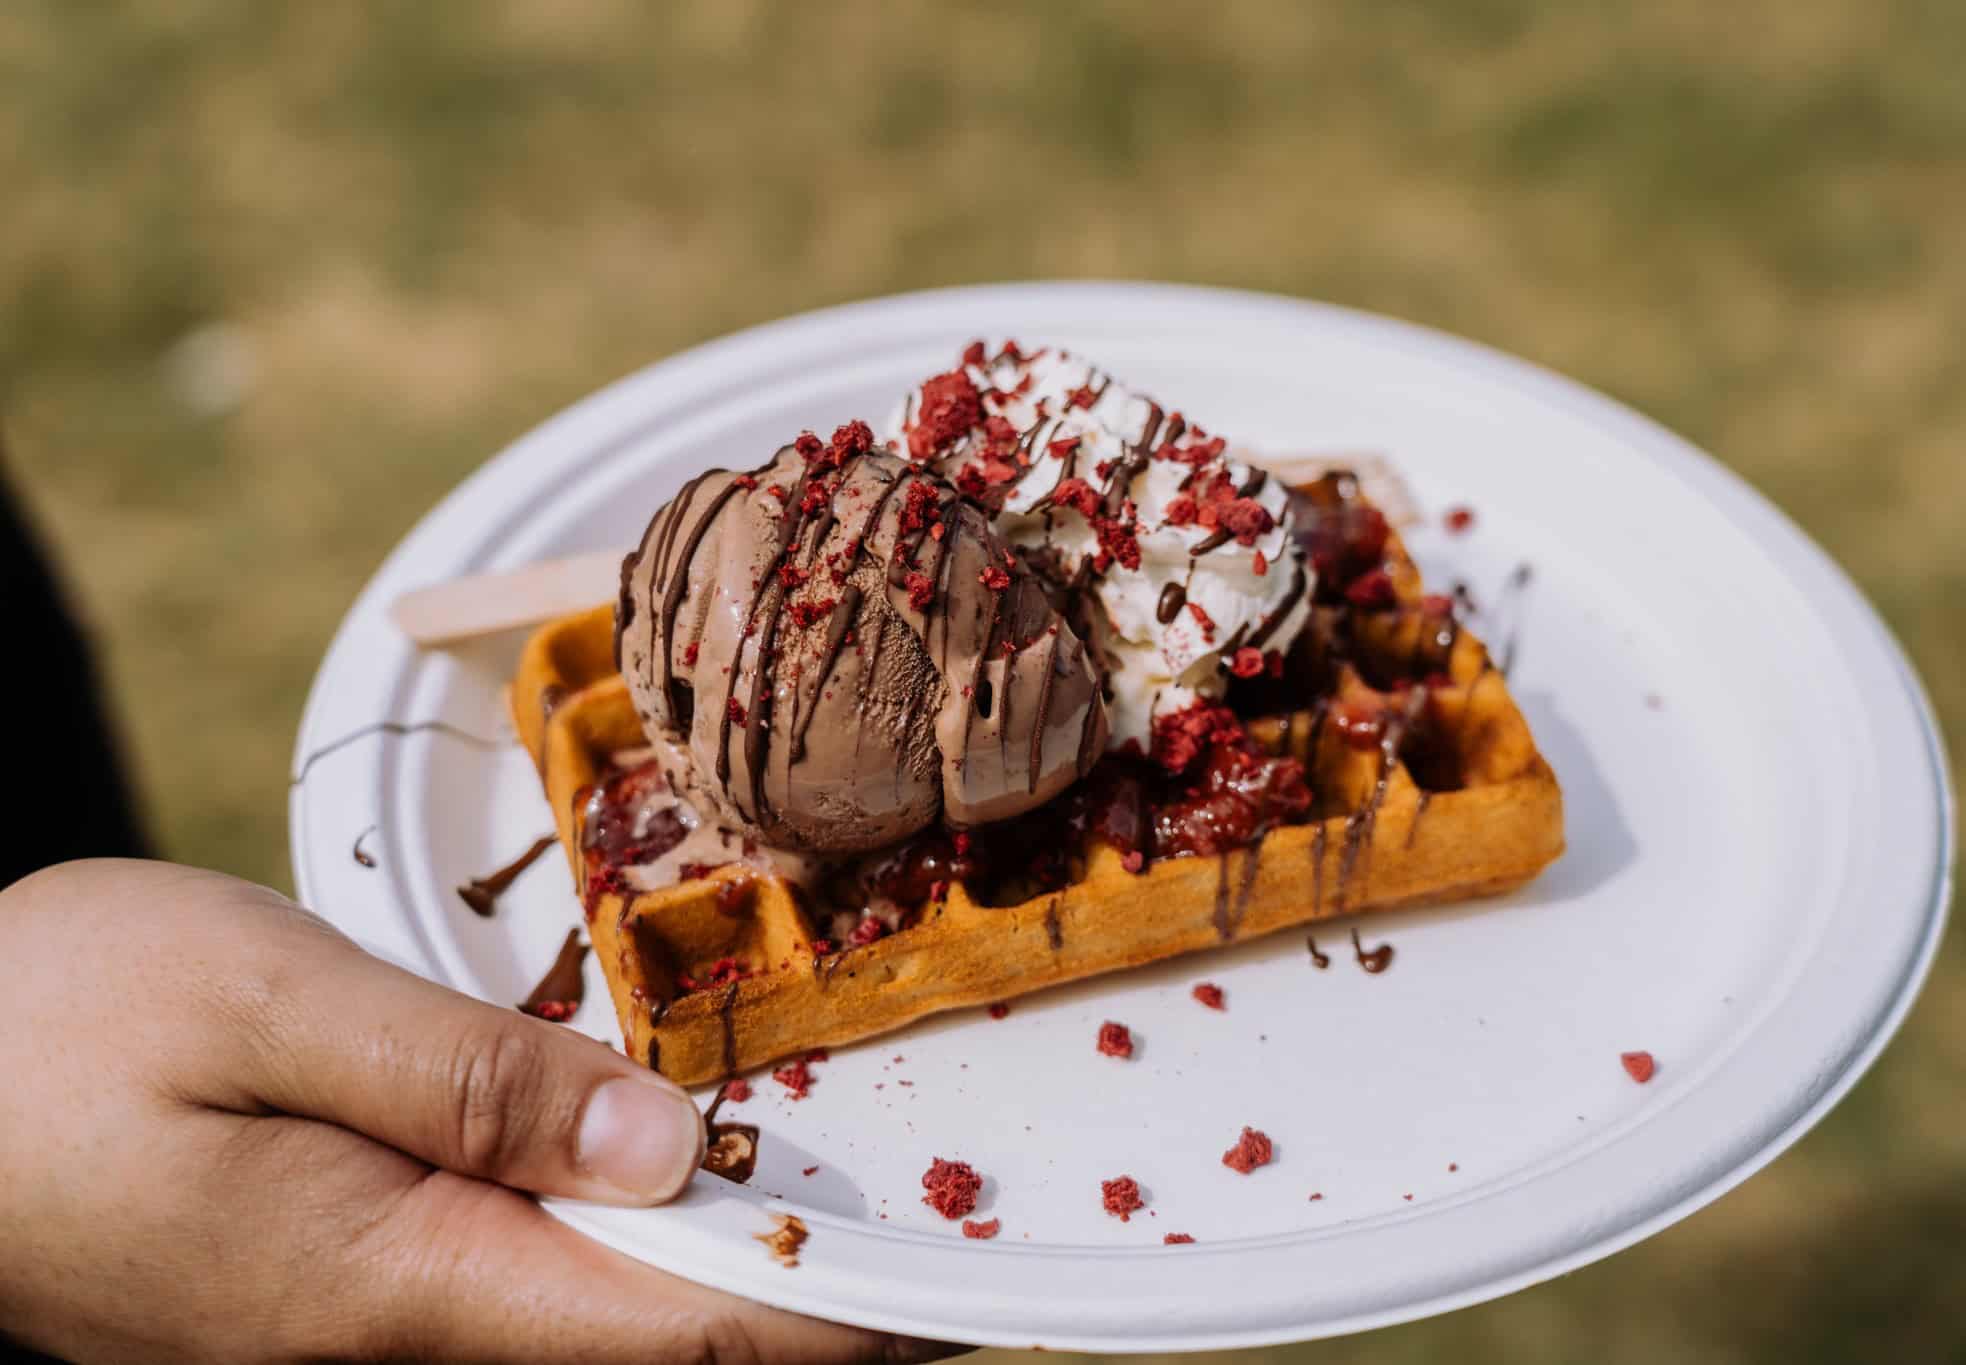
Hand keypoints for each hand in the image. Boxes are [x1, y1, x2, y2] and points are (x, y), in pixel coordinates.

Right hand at [0, 860, 953, 1362]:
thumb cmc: (49, 1022)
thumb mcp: (264, 1002)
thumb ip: (472, 1080)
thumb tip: (664, 1142)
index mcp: (399, 1275)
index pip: (677, 1326)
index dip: (837, 1314)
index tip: (958, 1287)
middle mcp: (396, 1335)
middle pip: (650, 1336)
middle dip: (799, 1290)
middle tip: (936, 1223)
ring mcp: (361, 1331)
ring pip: (588, 1316)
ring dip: (713, 1254)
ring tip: (837, 1192)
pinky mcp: (335, 1294)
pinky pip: (516, 1282)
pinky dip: (617, 1236)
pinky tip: (657, 1171)